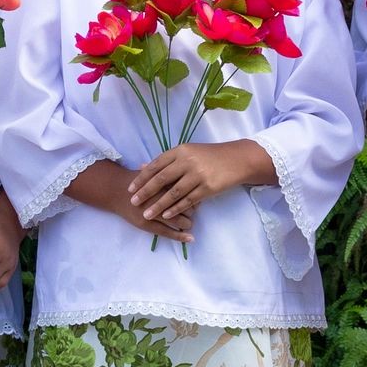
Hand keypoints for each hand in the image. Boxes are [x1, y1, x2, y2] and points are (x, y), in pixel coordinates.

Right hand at [66, 160, 192, 246]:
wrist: (115, 191)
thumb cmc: (137, 180)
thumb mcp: (154, 172)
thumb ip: (170, 175)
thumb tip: (190, 178)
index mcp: (163, 182)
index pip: (186, 191)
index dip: (194, 194)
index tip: (197, 197)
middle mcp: (159, 197)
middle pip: (185, 205)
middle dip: (192, 209)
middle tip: (193, 210)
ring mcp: (152, 211)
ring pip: (178, 219)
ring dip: (187, 222)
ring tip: (189, 223)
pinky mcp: (146, 224)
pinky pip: (167, 232)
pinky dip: (180, 236)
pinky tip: (190, 238)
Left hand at [126, 141, 269, 231]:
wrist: (237, 160)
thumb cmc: (209, 156)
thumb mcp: (187, 152)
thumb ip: (166, 161)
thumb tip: (142, 167)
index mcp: (180, 151)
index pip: (156, 165)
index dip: (142, 178)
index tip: (130, 188)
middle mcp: (188, 161)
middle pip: (161, 179)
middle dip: (145, 192)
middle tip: (133, 202)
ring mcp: (198, 175)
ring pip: (173, 193)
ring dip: (158, 205)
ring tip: (146, 214)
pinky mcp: (208, 187)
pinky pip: (188, 200)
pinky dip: (175, 209)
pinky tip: (166, 216)